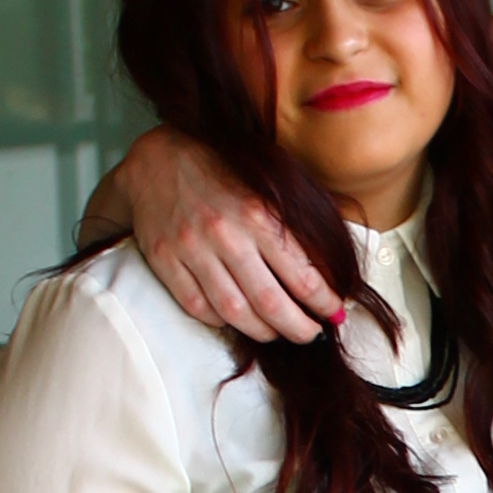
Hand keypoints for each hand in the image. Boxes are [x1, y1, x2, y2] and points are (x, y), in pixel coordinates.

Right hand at [99, 126, 342, 344]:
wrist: (156, 158)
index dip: (324, 303)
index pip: (302, 275)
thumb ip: (294, 223)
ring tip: (278, 332)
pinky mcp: (164, 261)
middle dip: (300, 328)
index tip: (335, 313)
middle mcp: (225, 234)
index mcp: (257, 213)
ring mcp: (192, 250)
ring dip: (263, 331)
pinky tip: (236, 318)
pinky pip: (197, 307)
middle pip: (271, 303)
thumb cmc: (221, 171)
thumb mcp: (264, 184)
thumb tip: (328, 267)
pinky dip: (220, 320)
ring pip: (235, 312)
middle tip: (313, 335)